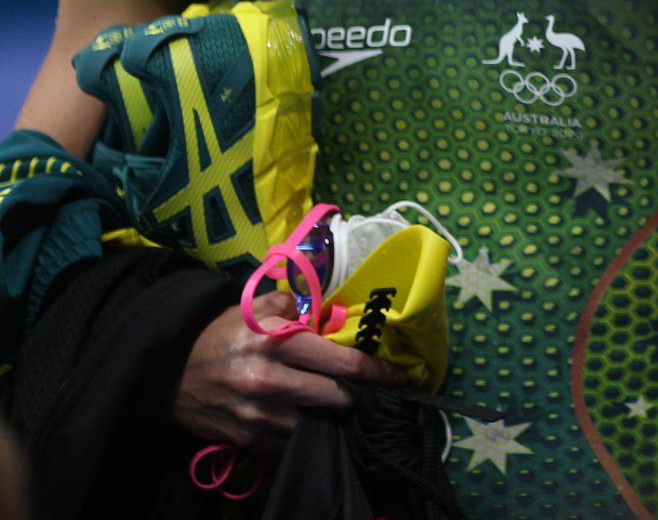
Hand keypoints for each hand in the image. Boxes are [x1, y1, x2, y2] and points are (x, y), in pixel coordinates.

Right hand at [167, 290, 406, 450]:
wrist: (168, 369)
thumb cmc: (222, 334)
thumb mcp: (258, 308)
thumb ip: (298, 307)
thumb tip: (331, 316)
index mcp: (279, 344)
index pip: (343, 363)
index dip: (376, 372)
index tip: (398, 377)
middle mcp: (273, 382)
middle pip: (337, 398)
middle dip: (355, 396)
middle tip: (366, 393)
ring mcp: (260, 415)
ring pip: (317, 424)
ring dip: (329, 416)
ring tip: (336, 407)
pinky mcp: (248, 439)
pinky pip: (290, 440)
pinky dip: (302, 431)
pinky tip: (306, 419)